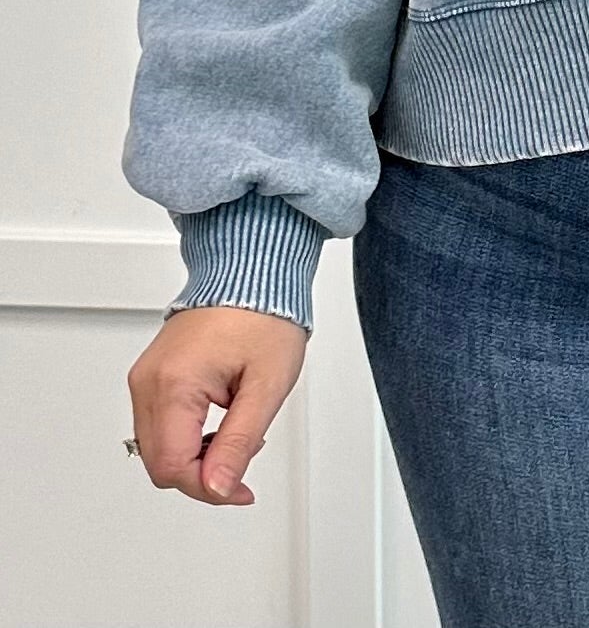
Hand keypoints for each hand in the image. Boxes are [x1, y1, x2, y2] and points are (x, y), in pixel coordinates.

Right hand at [126, 304, 307, 505]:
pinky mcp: (151, 374)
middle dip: (202, 475)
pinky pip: (158, 424)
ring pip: (156, 448)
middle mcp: (149, 381)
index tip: (240, 489)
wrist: (253, 273)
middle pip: (160, 463)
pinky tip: (218, 424)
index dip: (209, 488)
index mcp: (174, 383)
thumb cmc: (264, 316)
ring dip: (194, 456)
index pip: (174, 466)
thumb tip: (217, 487)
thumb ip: (239, 442)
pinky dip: (185, 436)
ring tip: (236, 434)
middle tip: (241, 465)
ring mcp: (146, 376)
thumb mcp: (266, 386)